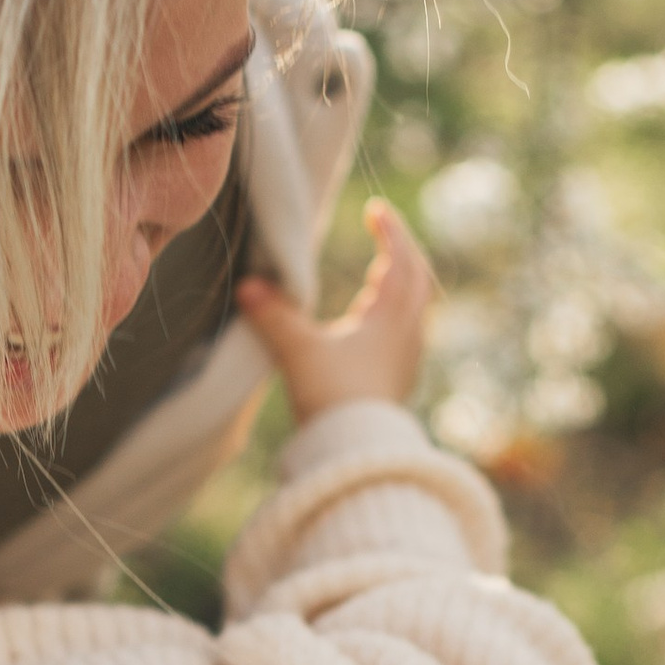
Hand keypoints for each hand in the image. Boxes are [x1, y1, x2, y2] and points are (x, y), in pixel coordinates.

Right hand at [237, 198, 434, 420]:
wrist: (356, 454)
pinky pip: (405, 332)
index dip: (390, 230)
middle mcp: (409, 333)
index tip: (375, 210)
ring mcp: (408, 358)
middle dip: (400, 252)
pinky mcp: (399, 379)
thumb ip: (274, 316)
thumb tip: (248, 287)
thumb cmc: (334, 397)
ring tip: (378, 274)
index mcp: (393, 316)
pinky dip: (393, 312)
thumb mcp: (300, 351)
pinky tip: (372, 323)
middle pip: (417, 279)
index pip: (401, 259)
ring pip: (414, 307)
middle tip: (382, 233)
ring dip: (398, 283)